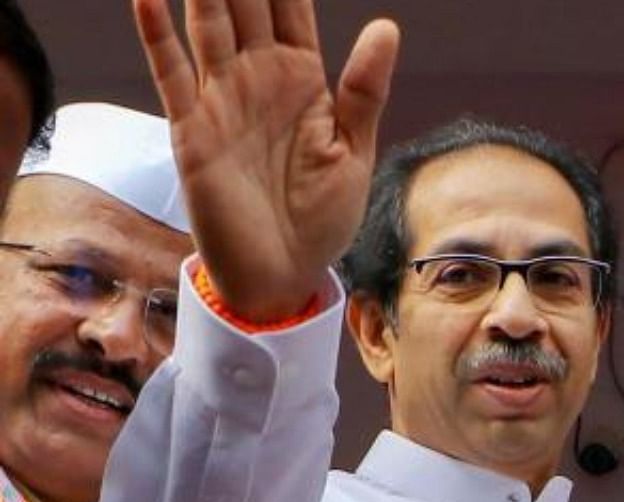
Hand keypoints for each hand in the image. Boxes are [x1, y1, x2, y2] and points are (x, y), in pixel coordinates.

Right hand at [133, 0, 399, 320]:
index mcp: (304, 80)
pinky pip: (174, 74)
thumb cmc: (323, 217)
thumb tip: (386, 26)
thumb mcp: (354, 151)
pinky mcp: (194, 130)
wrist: (284, 273)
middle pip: (245, 3)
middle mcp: (259, 79)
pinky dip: (159, 34)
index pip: (290, 8)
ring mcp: (223, 100)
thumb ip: (363, 89)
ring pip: (208, 24)